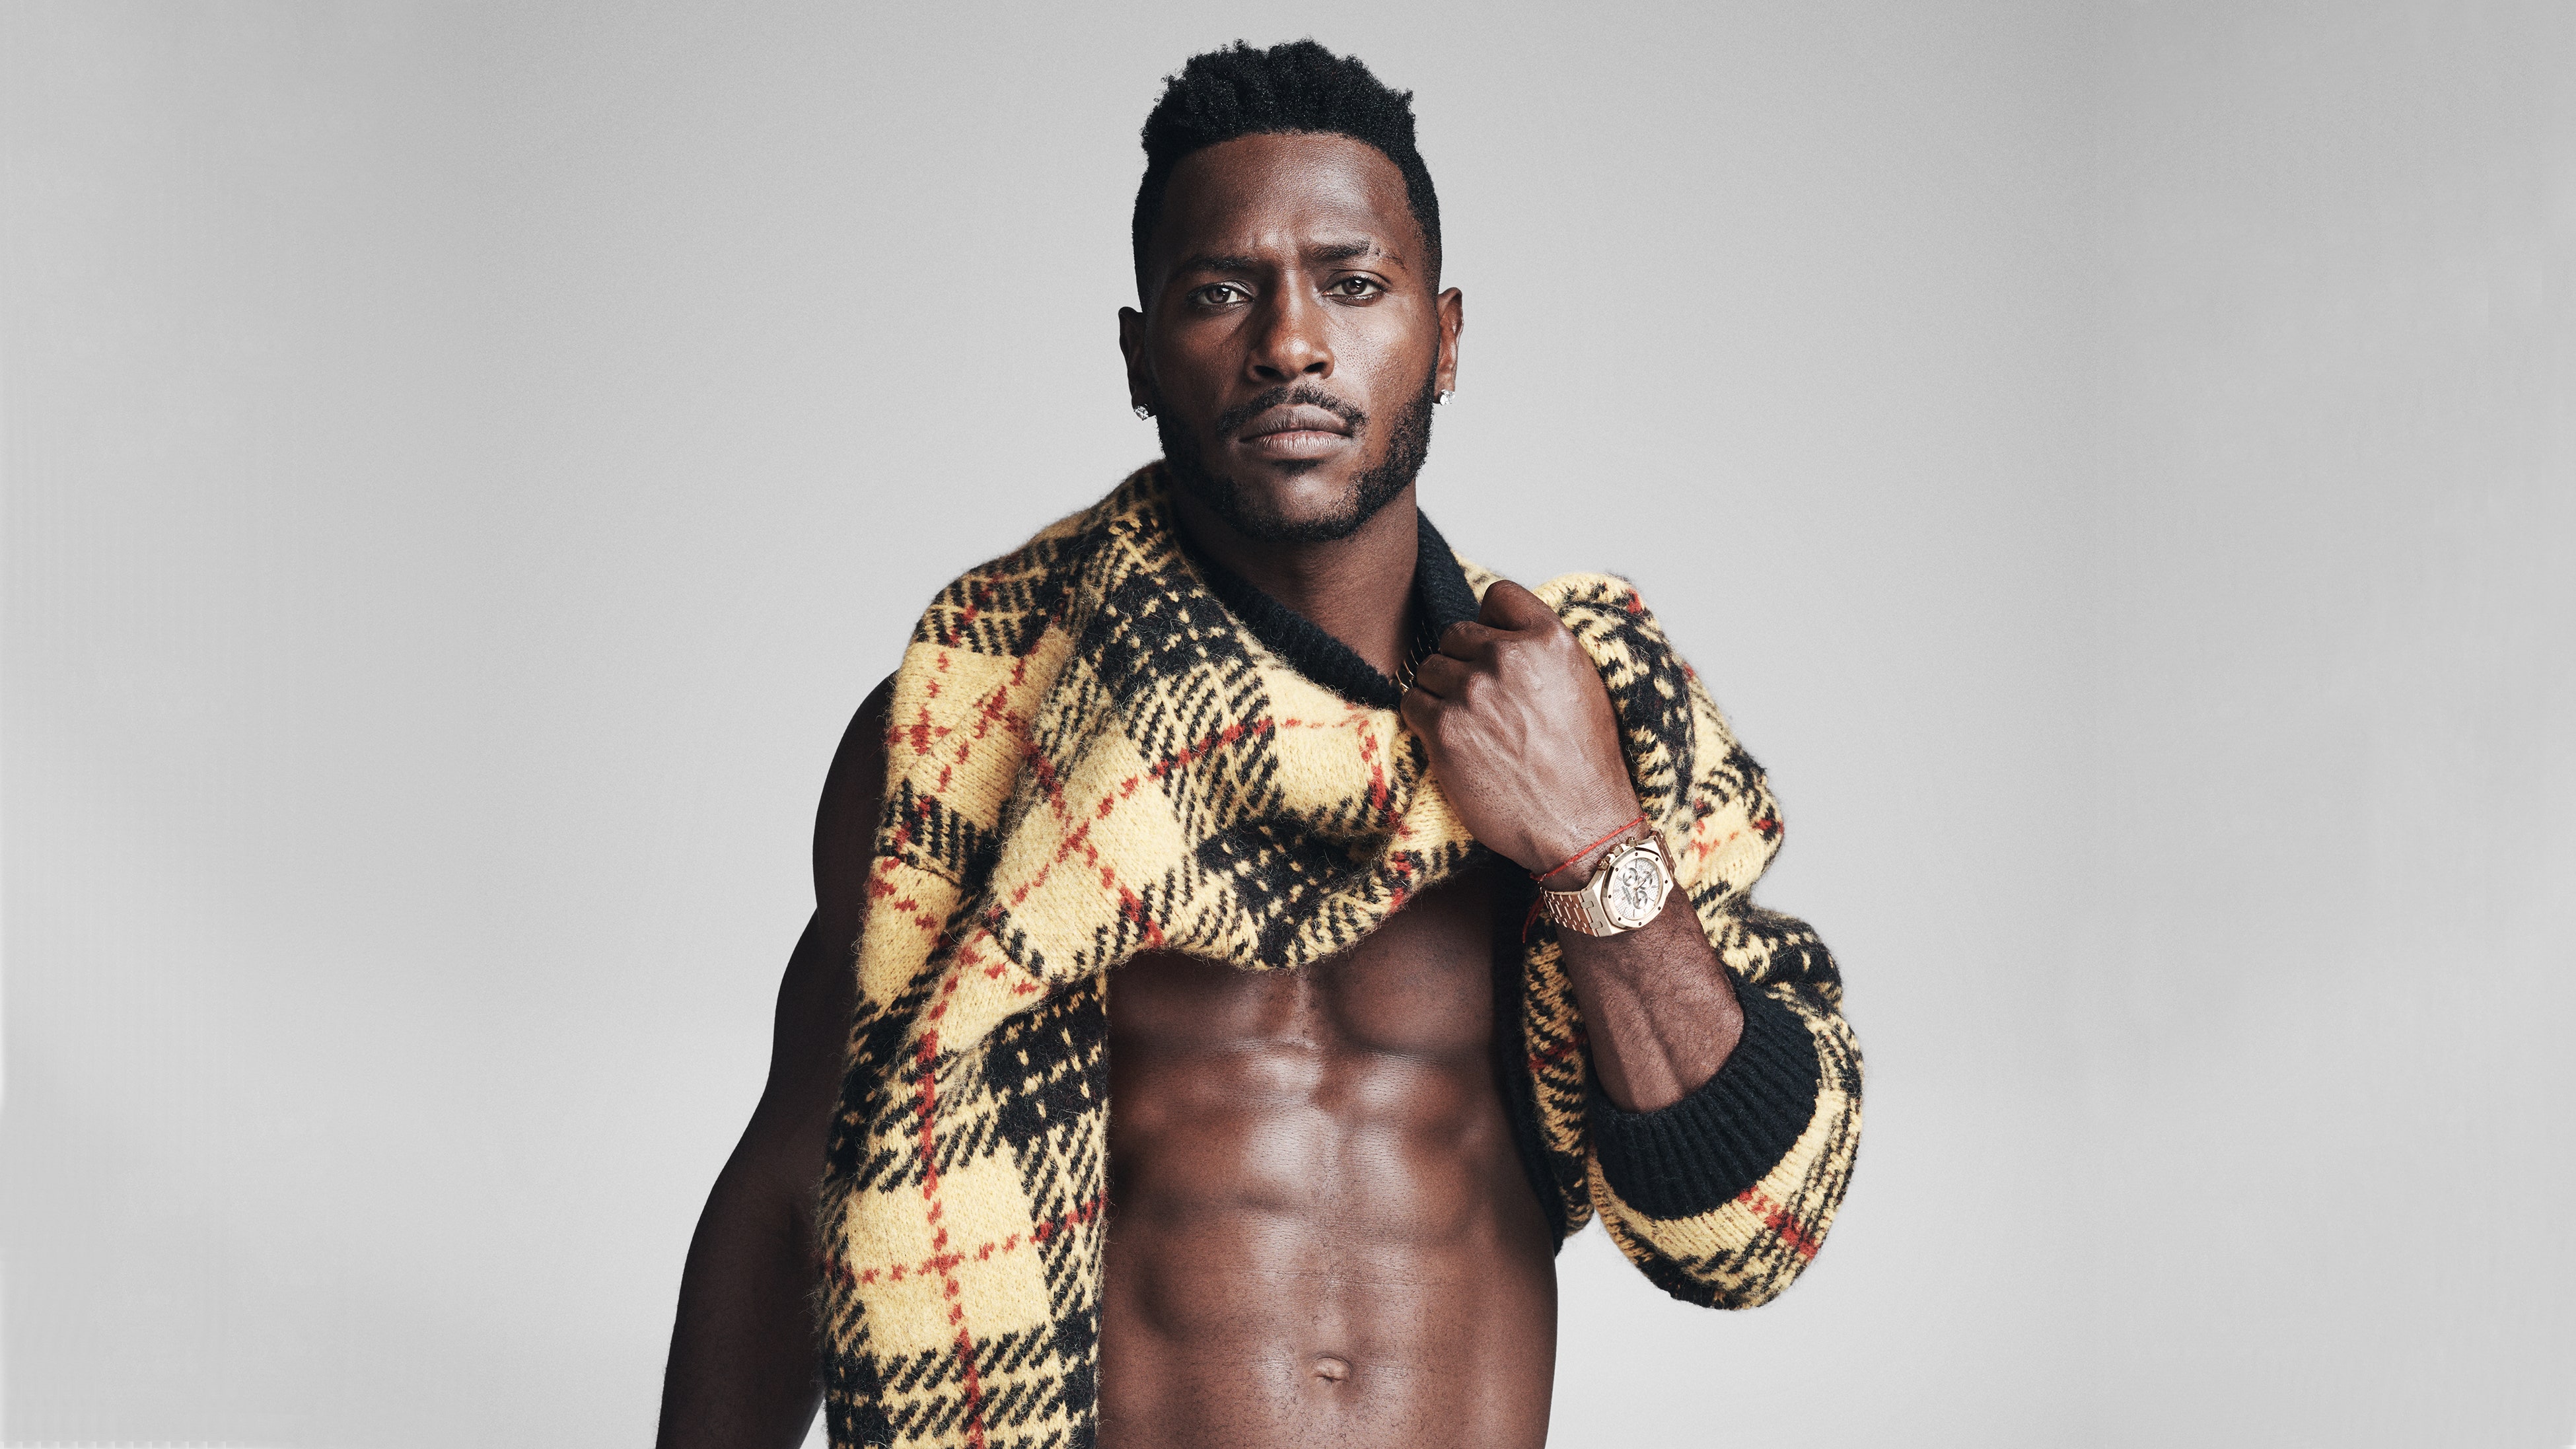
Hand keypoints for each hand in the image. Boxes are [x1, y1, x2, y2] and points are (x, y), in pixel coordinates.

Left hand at [1400, 579, 1642, 880]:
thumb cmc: (1585, 764)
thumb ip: (1542, 649)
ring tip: (1473, 729)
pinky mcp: (1443, 729)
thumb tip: (1500, 631)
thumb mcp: (1582, 685)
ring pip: (1429, 668)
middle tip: (1485, 706)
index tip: (1494, 650)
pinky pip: (1412, 702)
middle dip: (1463, 664)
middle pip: (1455, 634)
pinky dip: (1425, 721)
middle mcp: (1507, 657)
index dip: (1491, 623)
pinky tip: (1453, 744)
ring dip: (1441, 693)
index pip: (1497, 596)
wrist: (1582, 827)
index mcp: (1549, 639)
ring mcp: (1471, 691)